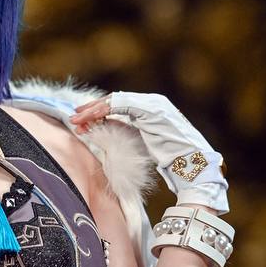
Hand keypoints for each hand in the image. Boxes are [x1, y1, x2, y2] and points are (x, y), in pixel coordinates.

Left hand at [70, 91, 228, 212]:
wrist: (192, 166)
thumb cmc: (169, 161)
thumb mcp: (141, 144)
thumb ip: (126, 134)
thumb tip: (102, 131)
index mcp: (150, 109)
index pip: (119, 106)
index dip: (98, 113)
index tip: (81, 123)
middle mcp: (153, 102)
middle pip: (115, 100)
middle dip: (92, 110)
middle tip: (73, 118)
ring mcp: (154, 104)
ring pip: (116, 100)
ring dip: (95, 110)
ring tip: (78, 119)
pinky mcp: (153, 109)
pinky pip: (124, 104)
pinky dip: (106, 109)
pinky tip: (92, 117)